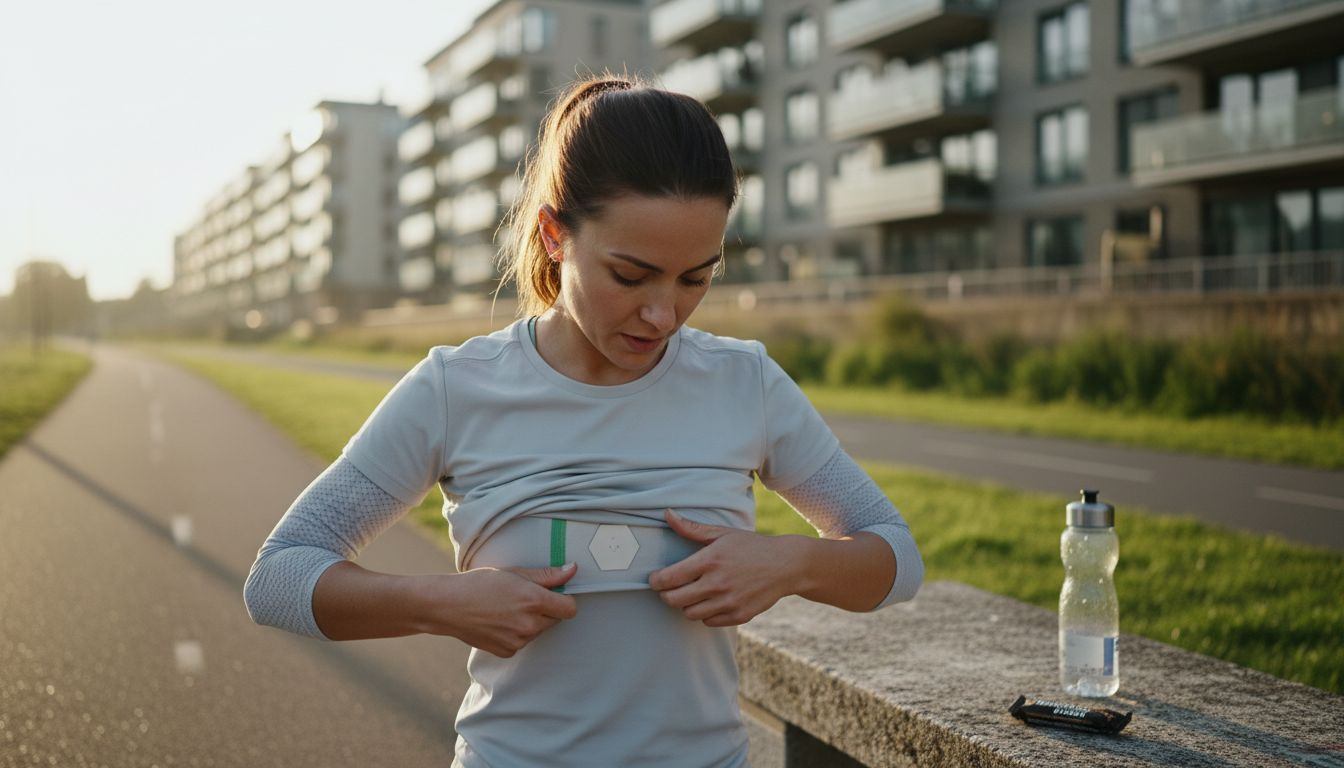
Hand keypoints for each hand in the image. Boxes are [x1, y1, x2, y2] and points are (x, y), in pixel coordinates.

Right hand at [426, 563, 577, 657]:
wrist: (447, 606)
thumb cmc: (478, 584)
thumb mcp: (514, 573)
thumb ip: (546, 575)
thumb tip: (571, 570)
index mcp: (534, 601)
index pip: (570, 608)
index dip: (564, 599)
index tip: (553, 594)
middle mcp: (529, 625)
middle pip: (555, 620)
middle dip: (546, 610)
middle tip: (522, 598)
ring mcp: (518, 641)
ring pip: (538, 631)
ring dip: (530, 622)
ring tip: (506, 608)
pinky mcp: (507, 651)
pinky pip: (522, 642)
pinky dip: (516, 634)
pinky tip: (499, 622)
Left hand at [648, 509, 801, 626]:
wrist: (786, 565)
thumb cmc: (751, 546)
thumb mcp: (722, 533)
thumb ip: (692, 528)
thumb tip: (667, 514)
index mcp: (710, 561)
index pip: (669, 578)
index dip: (655, 581)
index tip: (655, 579)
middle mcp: (717, 584)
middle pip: (674, 600)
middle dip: (667, 595)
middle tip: (670, 588)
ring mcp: (729, 602)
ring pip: (690, 614)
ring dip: (686, 605)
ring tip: (692, 593)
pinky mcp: (739, 615)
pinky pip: (709, 622)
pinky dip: (705, 614)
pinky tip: (710, 601)